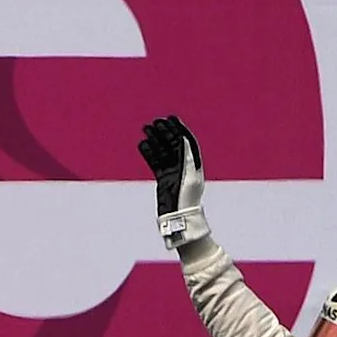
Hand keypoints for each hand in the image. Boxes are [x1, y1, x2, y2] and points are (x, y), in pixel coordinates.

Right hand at [138, 114, 209, 251]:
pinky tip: (142, 144)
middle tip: (155, 122)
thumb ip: (187, 156)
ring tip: (146, 129)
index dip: (179, 129)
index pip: (186, 141)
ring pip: (163, 152)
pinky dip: (149, 153)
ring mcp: (173, 172)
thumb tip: (183, 138)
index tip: (171, 118)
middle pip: (173, 144)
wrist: (179, 218)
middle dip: (165, 132)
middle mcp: (184, 166)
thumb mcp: (189, 175)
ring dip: (155, 140)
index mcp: (194, 164)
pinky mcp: (164, 179)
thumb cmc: (188, 198)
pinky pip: (156, 162)